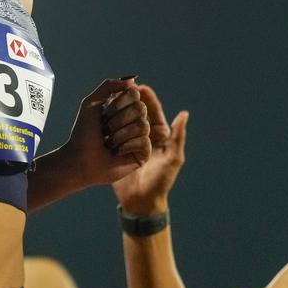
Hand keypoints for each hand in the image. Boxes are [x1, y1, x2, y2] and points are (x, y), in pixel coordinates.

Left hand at [61, 77, 152, 187]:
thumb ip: (109, 86)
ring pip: (143, 125)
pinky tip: (117, 152)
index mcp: (125, 108)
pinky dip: (126, 146)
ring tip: (110, 142)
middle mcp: (135, 121)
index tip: (104, 113)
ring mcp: (140, 138)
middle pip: (141, 108)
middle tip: (106, 130)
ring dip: (120, 134)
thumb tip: (132, 80)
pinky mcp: (142, 154)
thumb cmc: (83, 133)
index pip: (135, 94)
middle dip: (118, 119)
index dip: (118, 103)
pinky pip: (144, 142)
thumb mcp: (91, 103)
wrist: (79, 159)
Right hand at [112, 84, 187, 215]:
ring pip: (126, 119)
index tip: (140, 87)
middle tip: (124, 88)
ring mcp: (131, 141)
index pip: (154, 111)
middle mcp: (146, 136)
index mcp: (160, 136)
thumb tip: (184, 114)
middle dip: (132, 99)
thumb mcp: (172, 159)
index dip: (148, 98)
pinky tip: (104, 112)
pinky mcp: (119, 149)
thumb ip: (177, 137)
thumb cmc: (161, 181)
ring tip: (113, 96)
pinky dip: (111, 121)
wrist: (142, 201)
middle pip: (139, 112)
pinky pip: (115, 131)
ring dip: (120, 107)